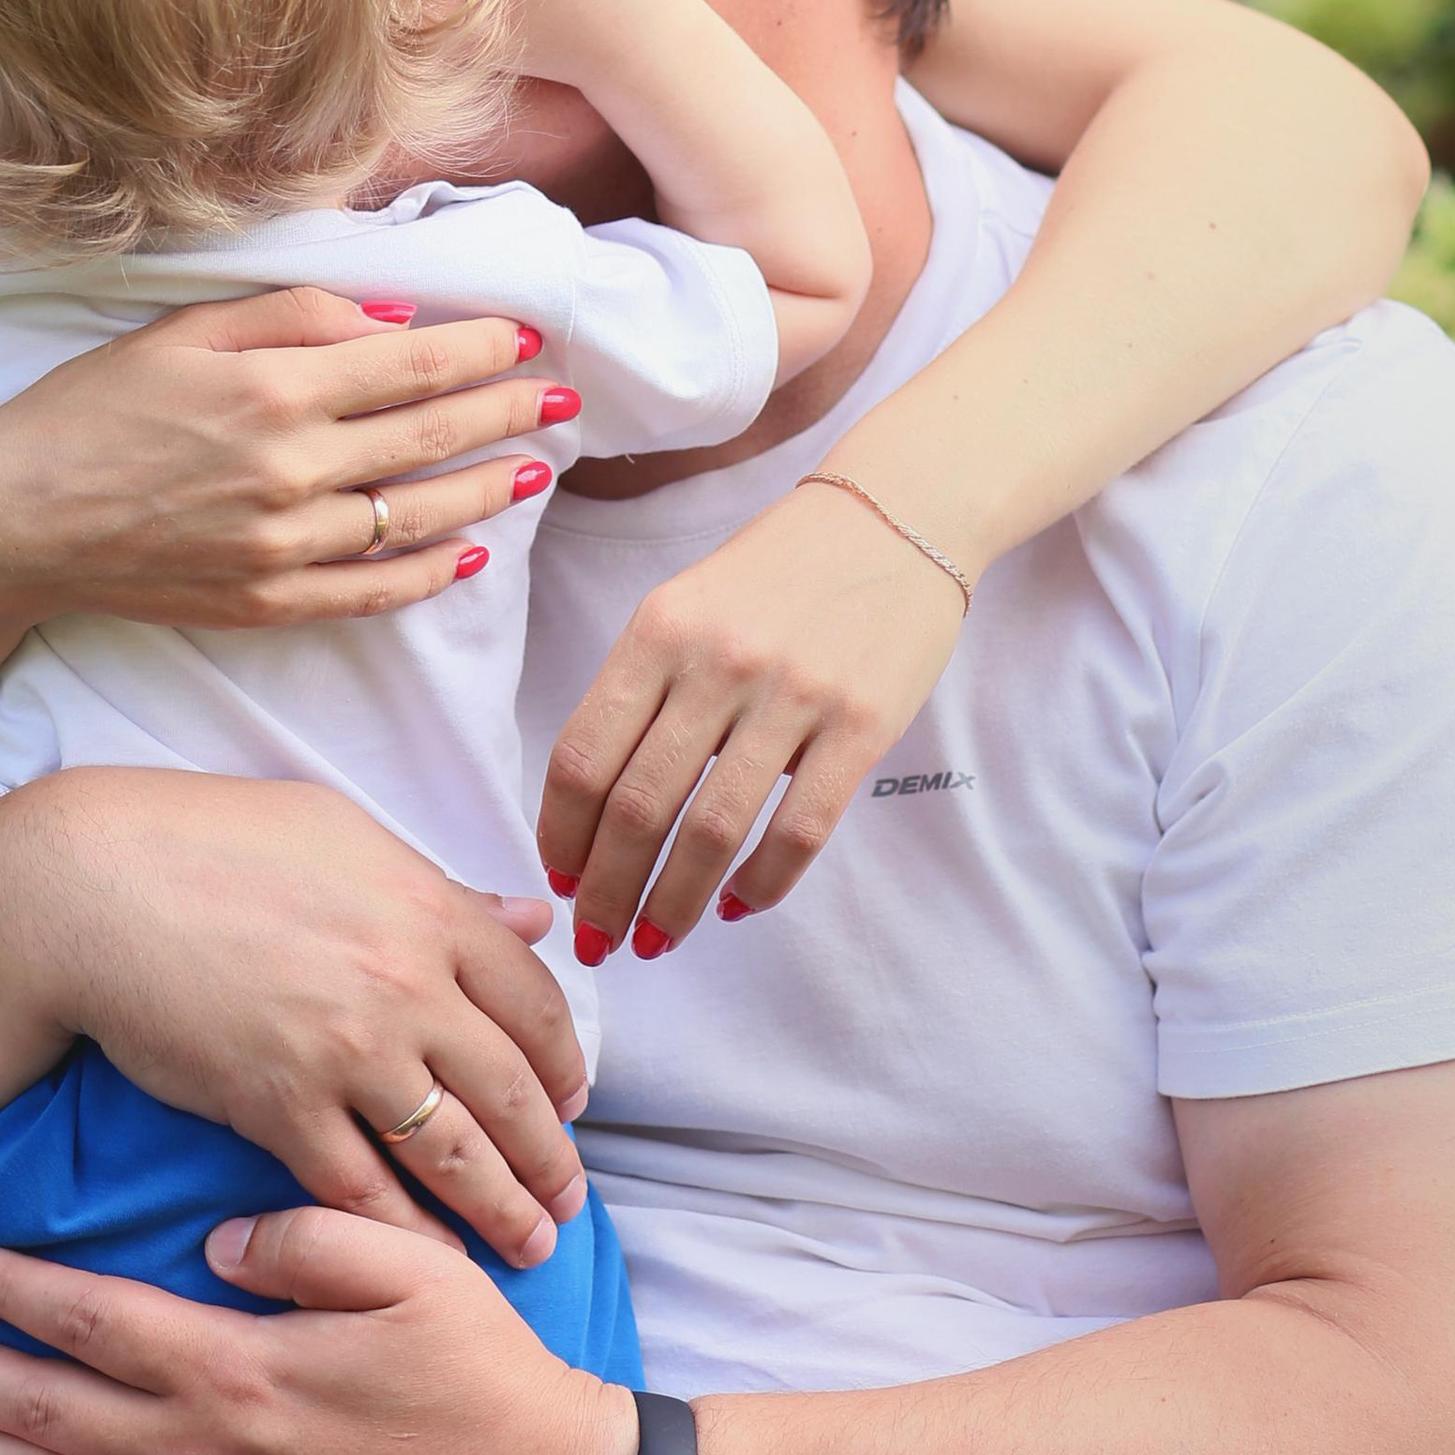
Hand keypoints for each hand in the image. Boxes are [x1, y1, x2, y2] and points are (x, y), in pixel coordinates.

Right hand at [0, 279, 575, 636]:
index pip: (412, 365)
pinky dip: (427, 575)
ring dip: (486, 492)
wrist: (14, 520)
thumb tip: (393, 318)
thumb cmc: (89, 409)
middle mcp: (290, 468)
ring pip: (416, 518)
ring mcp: (282, 544)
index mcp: (272, 387)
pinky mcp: (266, 602)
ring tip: (535, 471)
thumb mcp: (182, 329)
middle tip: (564, 401)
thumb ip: (294, 315)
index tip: (526, 337)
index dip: (480, 351)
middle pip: (429, 438)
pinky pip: (371, 592)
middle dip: (508, 414)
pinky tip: (467, 556)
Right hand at [14, 767, 588, 1266]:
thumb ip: (443, 888)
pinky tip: (437, 1260)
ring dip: (502, 1209)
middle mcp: (405, 985)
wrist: (99, 885)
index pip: (535, 1003)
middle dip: (551, 1159)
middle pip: (512, 1092)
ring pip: (454, 1154)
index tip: (573, 1104)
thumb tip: (529, 917)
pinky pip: (364, 1190)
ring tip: (531, 1246)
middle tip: (570, 1202)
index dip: (563, 1065)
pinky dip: (409, 1234)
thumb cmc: (212, 841)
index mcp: (429, 910)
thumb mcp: (344, 837)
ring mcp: (347, 1052)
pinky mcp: (280, 1107)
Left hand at [539, 474, 966, 954]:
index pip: (584, 754)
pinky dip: (762, 882)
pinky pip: (800, 830)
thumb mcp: (685, 605)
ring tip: (656, 939)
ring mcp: (793, 695)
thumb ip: (642, 689)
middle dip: (607, 888)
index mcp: (658, 630)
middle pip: (637, 806)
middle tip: (598, 938)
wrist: (896, 515)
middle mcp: (717, 663)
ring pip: (713, 830)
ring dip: (675, 902)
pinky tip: (738, 904)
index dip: (562, 831)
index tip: (558, 875)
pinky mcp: (862, 725)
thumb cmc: (776, 569)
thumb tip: (596, 802)